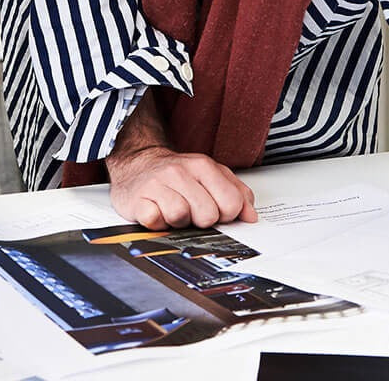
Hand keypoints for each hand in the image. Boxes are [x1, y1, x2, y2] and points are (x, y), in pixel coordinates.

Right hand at [107, 144, 257, 229]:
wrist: (137, 165)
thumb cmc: (176, 175)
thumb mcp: (210, 175)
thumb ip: (236, 193)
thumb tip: (251, 216)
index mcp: (202, 166)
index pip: (231, 203)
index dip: (226, 214)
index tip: (216, 210)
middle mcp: (179, 172)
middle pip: (208, 215)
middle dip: (201, 219)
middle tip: (191, 210)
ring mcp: (157, 185)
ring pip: (181, 217)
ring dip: (178, 222)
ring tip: (173, 210)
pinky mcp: (137, 200)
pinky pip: (155, 221)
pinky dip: (157, 223)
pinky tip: (157, 213)